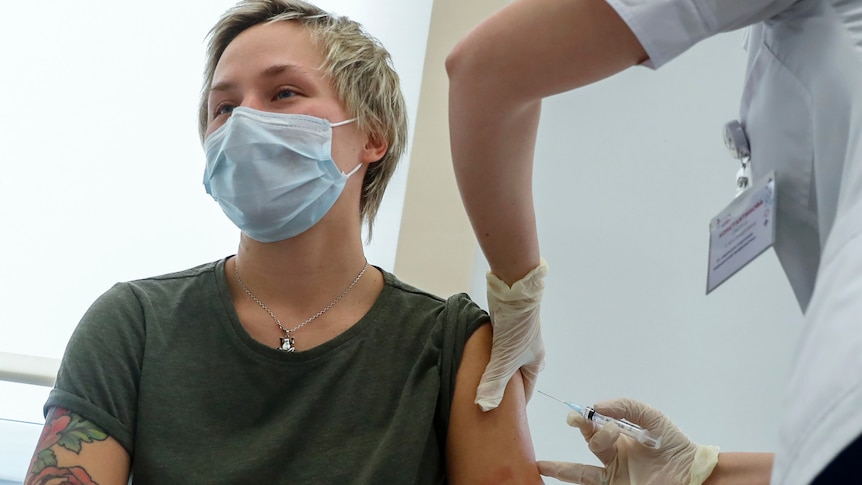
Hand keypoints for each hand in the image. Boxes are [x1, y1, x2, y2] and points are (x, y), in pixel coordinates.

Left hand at [476, 259, 547, 410]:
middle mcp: (529, 352)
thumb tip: (484, 407)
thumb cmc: (516, 329)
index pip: (526, 389)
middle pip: (515, 375)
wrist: (514, 292)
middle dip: (503, 387)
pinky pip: (497, 348)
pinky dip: (489, 355)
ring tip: (479, 381)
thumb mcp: (504, 361)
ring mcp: (517, 339)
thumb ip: (494, 384)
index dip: (515, 403)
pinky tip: (477, 359)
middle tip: (487, 398)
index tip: (501, 414)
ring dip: (494, 369)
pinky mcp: (505, 328)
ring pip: (505, 361)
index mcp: (535, 362)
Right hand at [538, 398, 719, 484]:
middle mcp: (614, 459)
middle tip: (581, 420)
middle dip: (583, 430)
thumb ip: (629, 408)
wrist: (695, 477)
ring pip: (582, 473)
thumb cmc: (677, 448)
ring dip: (561, 469)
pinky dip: (571, 482)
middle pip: (590, 445)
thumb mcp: (654, 419)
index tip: (585, 412)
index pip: (596, 427)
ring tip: (541, 465)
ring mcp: (614, 478)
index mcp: (621, 439)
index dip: (587, 418)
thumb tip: (599, 406)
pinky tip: (553, 478)